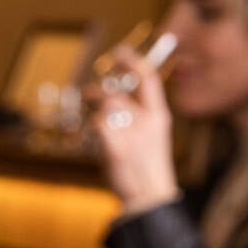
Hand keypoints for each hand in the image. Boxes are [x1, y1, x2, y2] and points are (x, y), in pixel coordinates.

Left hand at [91, 47, 179, 213]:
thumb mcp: (151, 136)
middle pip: (115, 94)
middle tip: (87, 95)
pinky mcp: (116, 147)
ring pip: (103, 109)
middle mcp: (147, 121)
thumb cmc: (147, 167)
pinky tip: (95, 139)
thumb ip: (137, 116)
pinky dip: (92, 129)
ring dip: (92, 112)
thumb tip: (112, 98)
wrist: (149, 196)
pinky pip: (97, 125)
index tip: (119, 51)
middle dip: (97, 93)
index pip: (149, 79)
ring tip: (93, 122)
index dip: (133, 61)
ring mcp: (132, 134)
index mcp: (160, 117)